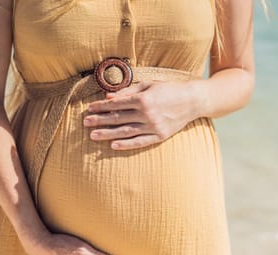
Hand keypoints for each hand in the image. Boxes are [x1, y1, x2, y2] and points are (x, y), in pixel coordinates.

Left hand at [84, 80, 202, 149]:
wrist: (192, 101)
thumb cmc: (168, 90)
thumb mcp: (148, 85)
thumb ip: (128, 92)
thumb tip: (108, 97)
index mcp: (143, 99)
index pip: (117, 104)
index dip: (101, 107)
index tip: (89, 109)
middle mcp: (147, 113)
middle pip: (118, 118)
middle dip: (100, 120)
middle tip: (85, 123)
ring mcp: (153, 126)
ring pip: (125, 131)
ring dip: (107, 134)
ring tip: (93, 136)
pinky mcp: (160, 136)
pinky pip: (140, 142)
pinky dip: (126, 144)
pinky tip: (113, 146)